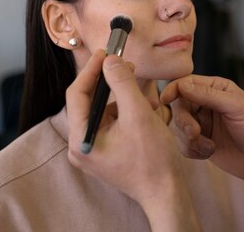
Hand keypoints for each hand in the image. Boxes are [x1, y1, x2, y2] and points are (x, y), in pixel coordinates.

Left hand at [65, 51, 201, 231]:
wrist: (166, 191)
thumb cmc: (153, 159)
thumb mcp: (138, 114)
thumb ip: (122, 83)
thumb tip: (110, 60)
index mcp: (80, 139)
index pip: (77, 94)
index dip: (91, 70)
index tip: (105, 52)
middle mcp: (81, 146)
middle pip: (89, 102)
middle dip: (109, 82)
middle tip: (126, 64)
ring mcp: (93, 150)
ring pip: (103, 111)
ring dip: (122, 98)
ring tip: (145, 97)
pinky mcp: (105, 151)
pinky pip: (111, 122)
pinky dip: (127, 112)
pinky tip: (146, 111)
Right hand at [161, 75, 243, 182]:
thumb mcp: (236, 107)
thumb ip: (209, 95)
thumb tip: (182, 85)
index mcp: (214, 88)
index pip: (186, 83)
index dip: (173, 89)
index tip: (165, 100)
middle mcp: (205, 104)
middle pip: (178, 107)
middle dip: (183, 121)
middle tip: (195, 133)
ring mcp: (201, 124)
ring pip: (177, 128)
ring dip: (190, 140)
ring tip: (209, 146)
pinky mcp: (199, 142)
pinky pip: (182, 145)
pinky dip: (192, 151)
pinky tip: (209, 152)